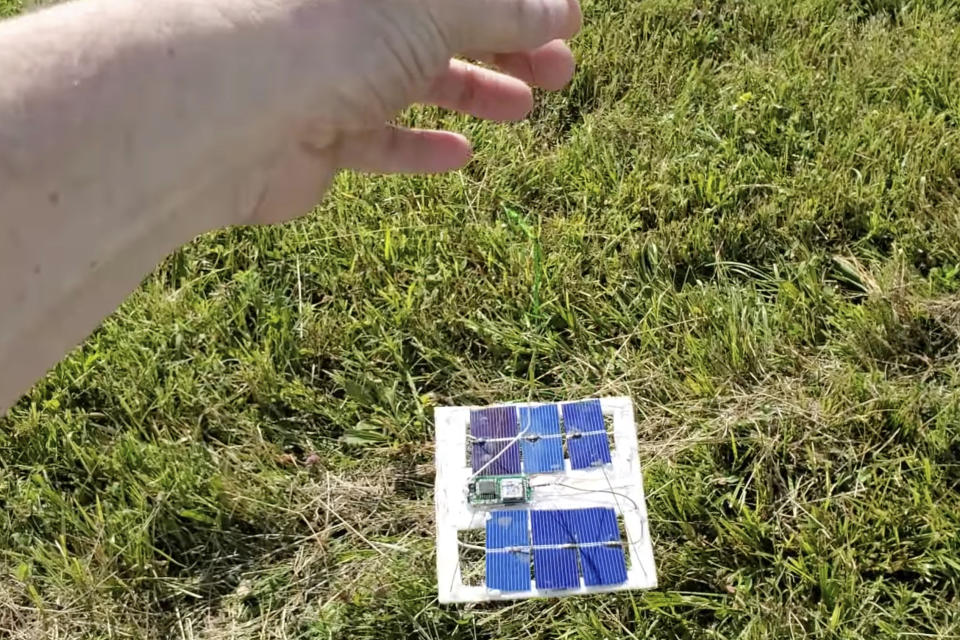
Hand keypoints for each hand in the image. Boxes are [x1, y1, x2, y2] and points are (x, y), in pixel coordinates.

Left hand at [190, 0, 580, 224]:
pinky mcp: (314, 134)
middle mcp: (343, 14)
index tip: (566, 21)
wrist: (226, 116)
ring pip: (411, 79)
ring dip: (473, 90)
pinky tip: (460, 155)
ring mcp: (324, 73)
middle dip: (505, 42)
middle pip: (437, 23)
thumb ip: (500, 9)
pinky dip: (418, 147)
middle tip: (560, 70)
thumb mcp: (435, 8)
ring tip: (524, 107)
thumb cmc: (327, 33)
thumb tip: (558, 12)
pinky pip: (375, 139)